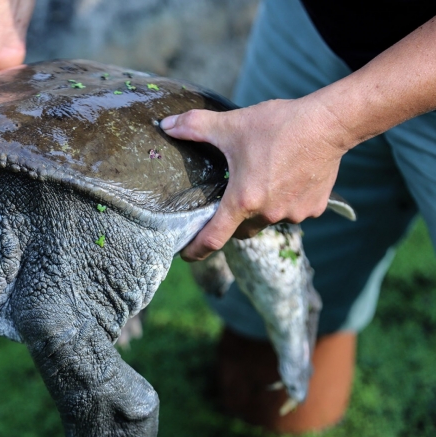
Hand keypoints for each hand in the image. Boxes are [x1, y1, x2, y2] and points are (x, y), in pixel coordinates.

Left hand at [161, 97, 349, 260]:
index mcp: (243, 200)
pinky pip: (292, 211)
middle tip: (224, 203)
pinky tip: (286, 178)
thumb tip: (166, 125)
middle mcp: (268, 214)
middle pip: (240, 230)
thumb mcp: (231, 125)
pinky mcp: (314, 208)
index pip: (213, 238)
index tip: (186, 254)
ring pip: (267, 220)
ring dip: (260, 209)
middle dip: (230, 222)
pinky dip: (284, 201)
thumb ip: (194, 126)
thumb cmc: (279, 126)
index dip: (196, 249)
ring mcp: (294, 214)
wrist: (329, 123)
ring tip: (260, 181)